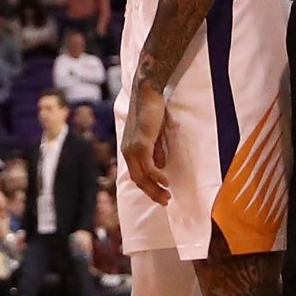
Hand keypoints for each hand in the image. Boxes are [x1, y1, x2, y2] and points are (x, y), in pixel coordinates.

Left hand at [123, 82, 173, 205]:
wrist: (147, 93)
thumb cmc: (152, 111)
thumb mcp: (155, 135)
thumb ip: (156, 151)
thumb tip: (160, 167)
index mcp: (129, 150)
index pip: (137, 175)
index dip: (148, 187)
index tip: (160, 195)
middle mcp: (127, 152)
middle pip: (138, 180)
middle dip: (152, 193)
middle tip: (165, 202)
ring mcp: (132, 148)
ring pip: (142, 176)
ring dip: (155, 189)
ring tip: (167, 196)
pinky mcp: (141, 144)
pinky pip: (148, 167)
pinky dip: (157, 177)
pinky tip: (166, 182)